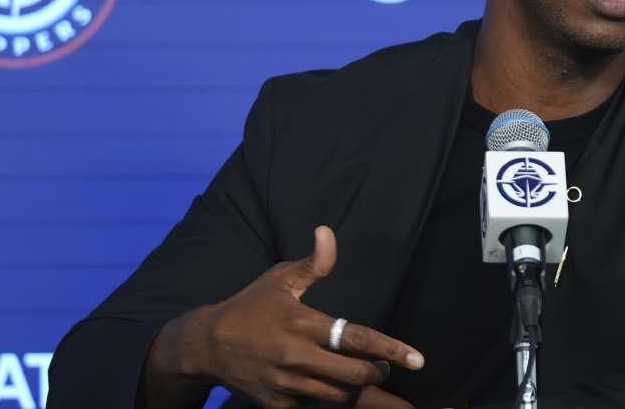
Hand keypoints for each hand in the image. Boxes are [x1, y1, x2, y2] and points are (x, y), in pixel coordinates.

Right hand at [143, 226, 422, 408]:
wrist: (206, 345)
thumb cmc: (250, 307)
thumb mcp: (280, 279)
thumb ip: (313, 264)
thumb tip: (328, 233)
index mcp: (303, 323)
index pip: (357, 338)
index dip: (391, 350)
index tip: (417, 360)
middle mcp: (297, 356)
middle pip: (354, 376)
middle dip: (376, 373)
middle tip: (380, 366)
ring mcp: (286, 384)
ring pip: (338, 397)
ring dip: (354, 389)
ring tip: (358, 376)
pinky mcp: (276, 404)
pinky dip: (326, 403)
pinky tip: (327, 390)